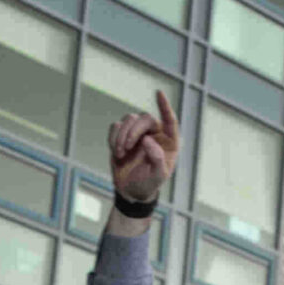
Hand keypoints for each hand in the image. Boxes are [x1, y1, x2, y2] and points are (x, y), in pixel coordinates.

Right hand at [107, 91, 179, 205]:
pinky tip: (116, 152)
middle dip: (133, 130)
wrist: (130, 191)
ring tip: (120, 154)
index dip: (165, 106)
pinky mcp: (123, 135)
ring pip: (129, 120)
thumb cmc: (148, 184)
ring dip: (122, 136)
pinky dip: (113, 138)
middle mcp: (155, 133)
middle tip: (126, 147)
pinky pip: (116, 127)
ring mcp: (138, 133)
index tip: (158, 93)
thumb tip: (147, 139)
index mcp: (169, 141)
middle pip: (144, 118)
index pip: (170, 120)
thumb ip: (157, 158)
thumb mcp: (157, 176)